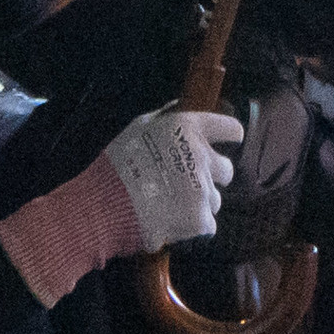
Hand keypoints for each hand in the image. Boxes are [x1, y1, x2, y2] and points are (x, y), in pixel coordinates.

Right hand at [106, 104, 244, 252]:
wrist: (103, 204)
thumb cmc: (115, 165)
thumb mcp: (137, 127)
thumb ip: (164, 116)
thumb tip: (179, 105)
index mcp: (188, 130)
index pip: (229, 128)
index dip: (230, 135)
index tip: (230, 140)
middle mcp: (201, 157)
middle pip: (226, 169)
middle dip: (211, 176)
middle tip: (188, 183)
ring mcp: (203, 190)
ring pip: (214, 200)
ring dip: (198, 203)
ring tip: (170, 207)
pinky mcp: (200, 219)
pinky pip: (206, 225)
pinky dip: (192, 227)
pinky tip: (171, 223)